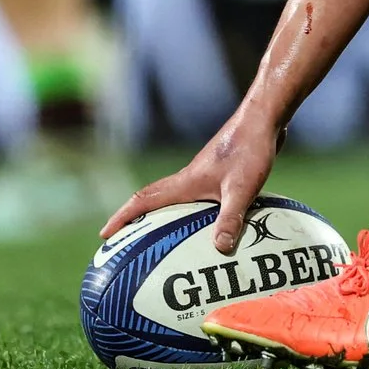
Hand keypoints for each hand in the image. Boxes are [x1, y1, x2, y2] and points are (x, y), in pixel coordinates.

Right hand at [101, 112, 282, 253]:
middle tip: (123, 243)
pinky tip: (207, 228)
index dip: (122, 217)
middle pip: (152, 200)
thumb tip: (219, 250)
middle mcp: (189, 178)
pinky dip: (190, 214)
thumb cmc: (250, 149)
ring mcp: (203, 175)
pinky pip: (196, 199)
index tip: (104, 235)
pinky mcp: (219, 174)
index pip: (144, 200)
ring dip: (162, 216)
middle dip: (134, 220)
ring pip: (174, 199)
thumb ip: (230, 218)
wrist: (264, 118)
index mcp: (186, 182)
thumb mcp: (241, 189)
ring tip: (161, 241)